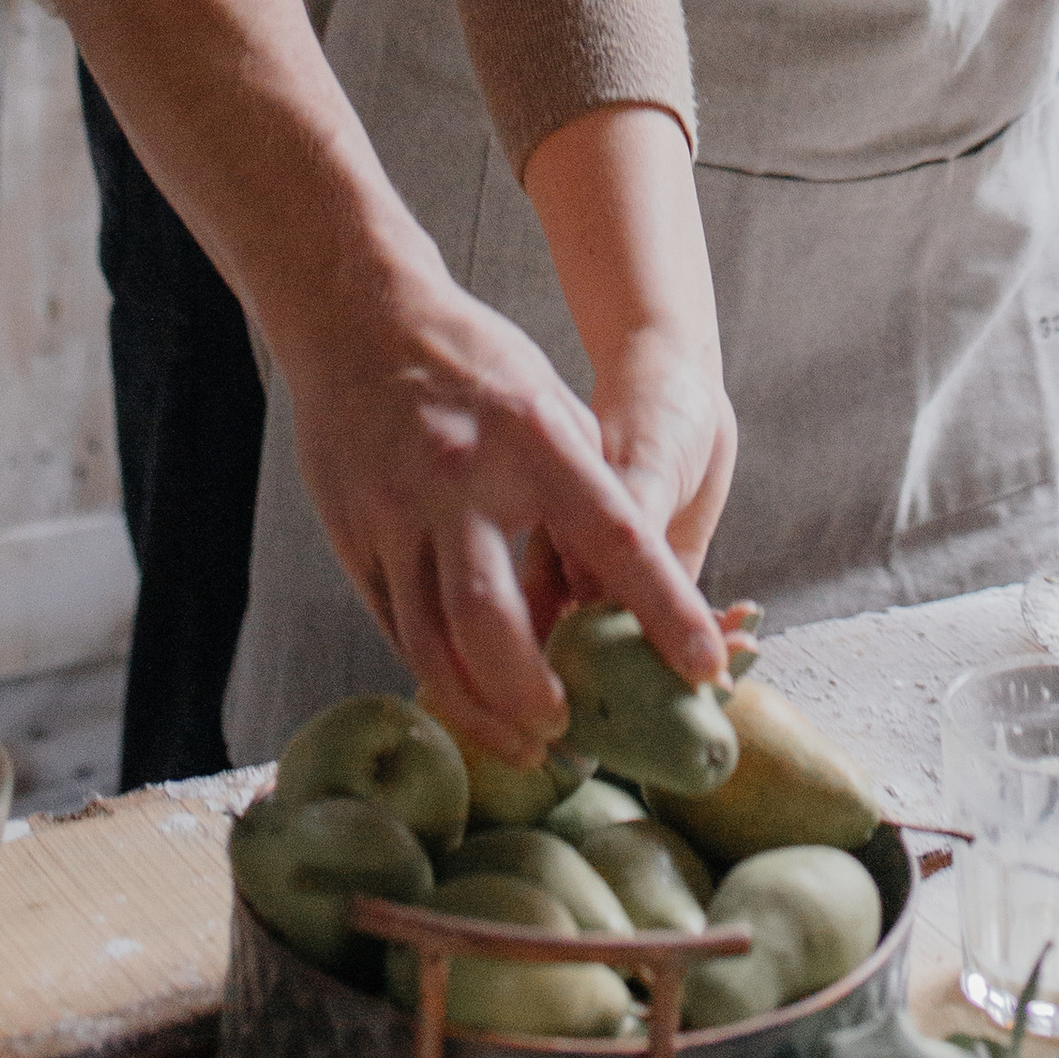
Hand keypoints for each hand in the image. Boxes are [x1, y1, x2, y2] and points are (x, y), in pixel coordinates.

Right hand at [278, 250, 728, 765]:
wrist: (359, 316)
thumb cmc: (473, 360)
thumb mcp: (549, 400)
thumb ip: (584, 483)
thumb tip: (624, 577)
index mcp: (535, 441)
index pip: (616, 541)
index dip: (664, 611)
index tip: (704, 667)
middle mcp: (463, 482)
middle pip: (497, 623)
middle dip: (536, 693)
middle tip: (569, 728)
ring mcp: (398, 513)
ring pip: (434, 645)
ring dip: (481, 710)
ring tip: (523, 741)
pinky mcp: (354, 536)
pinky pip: (396, 627)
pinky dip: (434, 673)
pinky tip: (464, 697)